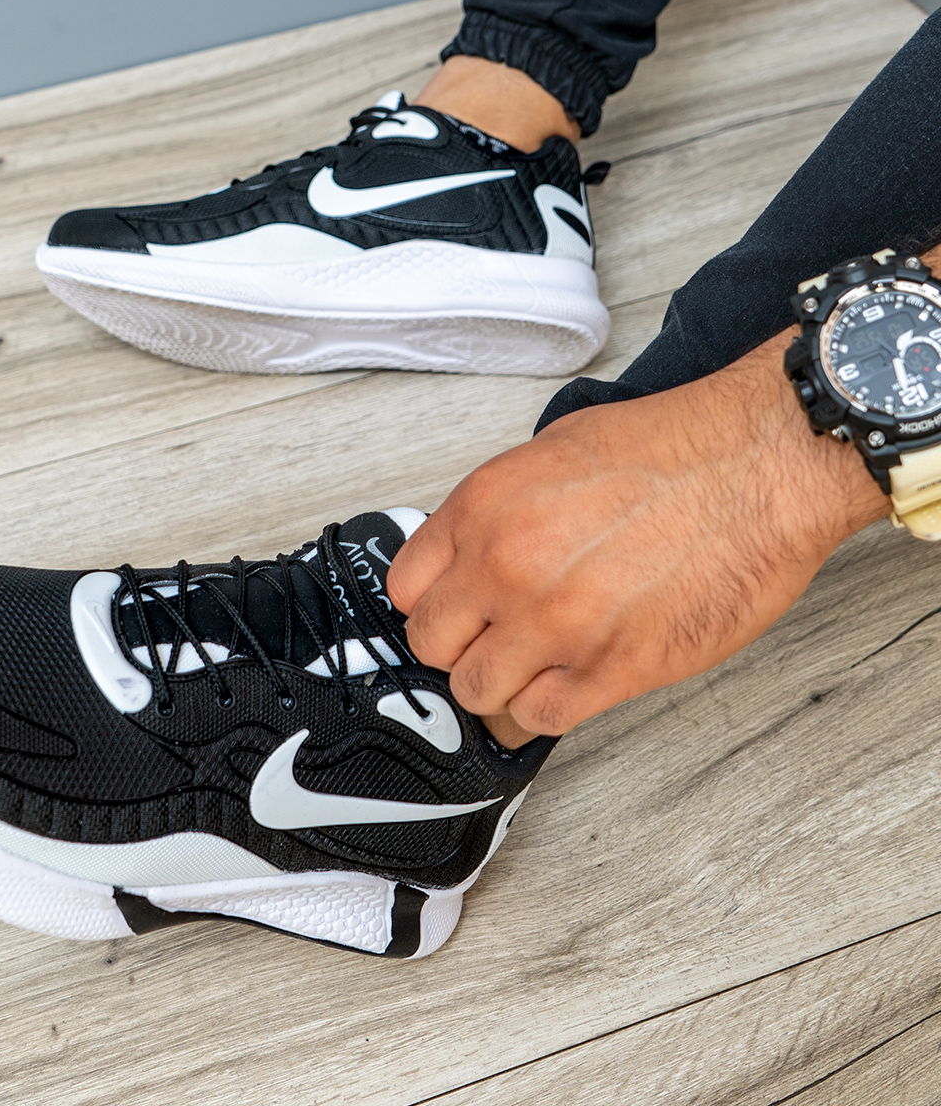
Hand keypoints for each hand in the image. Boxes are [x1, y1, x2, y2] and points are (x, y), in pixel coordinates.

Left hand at [387, 328, 888, 743]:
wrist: (759, 464)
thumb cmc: (671, 448)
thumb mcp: (551, 453)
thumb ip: (496, 513)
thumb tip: (471, 558)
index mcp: (483, 510)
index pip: (406, 589)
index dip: (432, 605)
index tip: (454, 611)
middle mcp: (506, 568)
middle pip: (433, 648)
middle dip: (460, 648)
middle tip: (495, 641)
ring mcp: (557, 624)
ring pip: (479, 693)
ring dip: (500, 685)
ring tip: (535, 665)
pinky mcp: (614, 668)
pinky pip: (541, 717)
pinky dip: (546, 707)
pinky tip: (570, 681)